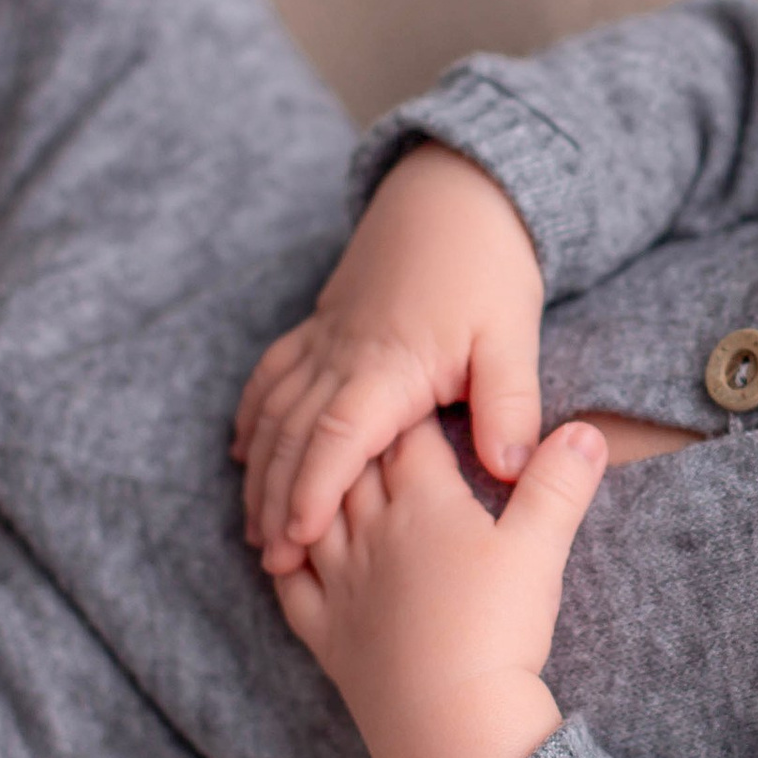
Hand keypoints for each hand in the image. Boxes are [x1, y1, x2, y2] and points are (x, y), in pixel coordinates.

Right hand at [234, 143, 544, 574]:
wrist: (457, 194)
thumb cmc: (489, 268)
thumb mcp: (513, 336)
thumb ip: (509, 403)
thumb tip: (509, 469)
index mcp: (389, 363)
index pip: (336, 433)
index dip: (313, 487)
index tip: (298, 538)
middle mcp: (343, 354)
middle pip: (293, 434)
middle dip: (276, 499)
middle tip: (274, 562)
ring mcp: (325, 339)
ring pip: (274, 411)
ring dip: (260, 470)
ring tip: (257, 530)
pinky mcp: (321, 327)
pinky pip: (271, 377)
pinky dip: (253, 418)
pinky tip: (243, 453)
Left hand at [272, 413, 607, 757]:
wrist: (449, 721)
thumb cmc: (497, 629)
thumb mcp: (542, 547)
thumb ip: (559, 483)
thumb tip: (586, 428)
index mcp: (424, 504)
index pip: (410, 438)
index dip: (415, 410)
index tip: (418, 388)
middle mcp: (370, 533)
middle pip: (359, 469)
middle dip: (364, 439)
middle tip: (367, 417)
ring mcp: (341, 584)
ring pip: (315, 518)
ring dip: (314, 490)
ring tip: (317, 472)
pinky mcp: (326, 635)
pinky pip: (293, 587)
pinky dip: (285, 562)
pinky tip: (284, 554)